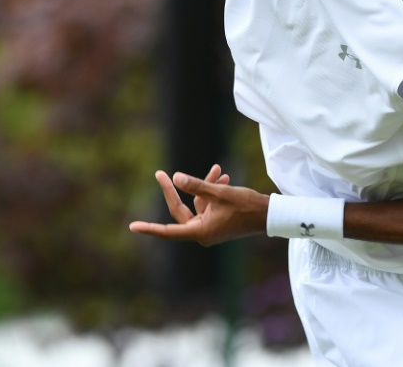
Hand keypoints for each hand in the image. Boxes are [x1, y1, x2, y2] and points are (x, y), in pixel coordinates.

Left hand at [129, 164, 268, 246]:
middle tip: (159, 174)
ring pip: (197, 204)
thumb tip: (176, 178)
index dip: (150, 228)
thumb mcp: (220, 193)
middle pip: (181, 210)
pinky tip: (221, 176)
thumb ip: (196, 185)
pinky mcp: (217, 223)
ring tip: (218, 169)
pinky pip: (207, 205)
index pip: (168, 231)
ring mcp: (210, 228)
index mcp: (200, 231)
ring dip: (203, 187)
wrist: (269, 214)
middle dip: (174, 190)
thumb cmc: (246, 206)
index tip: (133, 227)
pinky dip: (211, 192)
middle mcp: (202, 233)